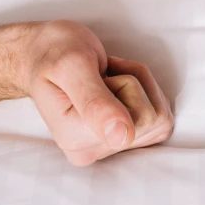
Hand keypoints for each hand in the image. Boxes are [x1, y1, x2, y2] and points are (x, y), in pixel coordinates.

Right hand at [19, 21, 172, 166]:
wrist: (44, 52)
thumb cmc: (55, 53)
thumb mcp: (72, 66)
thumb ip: (95, 102)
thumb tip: (122, 138)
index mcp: (75, 140)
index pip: (139, 117)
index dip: (125, 83)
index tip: (97, 75)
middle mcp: (92, 152)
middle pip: (152, 118)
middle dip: (135, 83)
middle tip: (102, 74)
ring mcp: (110, 147)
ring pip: (159, 116)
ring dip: (140, 85)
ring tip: (105, 78)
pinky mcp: (124, 139)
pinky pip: (160, 117)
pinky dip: (146, 92)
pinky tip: (116, 85)